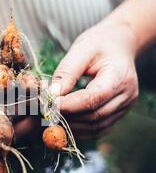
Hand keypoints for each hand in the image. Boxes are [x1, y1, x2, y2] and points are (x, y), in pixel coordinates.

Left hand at [51, 21, 138, 138]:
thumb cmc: (99, 43)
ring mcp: (125, 107)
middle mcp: (127, 95)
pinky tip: (64, 120)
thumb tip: (51, 95)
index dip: (69, 105)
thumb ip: (66, 72)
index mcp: (120, 76)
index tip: (48, 103)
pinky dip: (80, 129)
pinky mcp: (118, 114)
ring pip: (95, 127)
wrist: (119, 44)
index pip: (93, 98)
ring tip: (52, 115)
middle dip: (67, 116)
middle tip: (45, 110)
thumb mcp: (82, 49)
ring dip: (71, 125)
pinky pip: (98, 129)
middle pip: (94, 116)